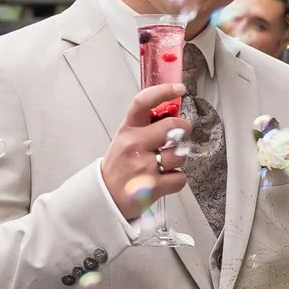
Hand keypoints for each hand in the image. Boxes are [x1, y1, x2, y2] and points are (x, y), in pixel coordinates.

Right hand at [101, 83, 192, 218]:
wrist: (104, 198)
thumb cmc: (118, 168)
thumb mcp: (124, 141)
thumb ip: (144, 127)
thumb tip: (172, 114)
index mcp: (127, 131)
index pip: (143, 102)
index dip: (163, 91)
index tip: (178, 89)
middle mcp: (134, 145)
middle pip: (173, 127)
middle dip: (184, 130)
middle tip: (181, 135)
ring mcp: (144, 166)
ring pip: (180, 155)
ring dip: (178, 160)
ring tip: (164, 165)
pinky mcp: (153, 186)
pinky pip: (180, 178)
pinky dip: (176, 180)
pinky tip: (163, 180)